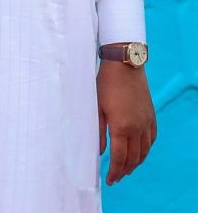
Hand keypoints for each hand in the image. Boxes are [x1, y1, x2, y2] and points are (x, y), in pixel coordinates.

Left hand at [97, 58, 156, 185]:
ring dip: (136, 162)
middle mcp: (137, 128)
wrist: (125, 65)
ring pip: (144, 151)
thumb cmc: (106, 83)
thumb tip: (100, 151)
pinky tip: (139, 151)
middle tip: (116, 177)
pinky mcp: (151, 117)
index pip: (120, 158)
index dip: (115, 171)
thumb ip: (97, 131)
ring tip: (126, 168)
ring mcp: (146, 123)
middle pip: (133, 158)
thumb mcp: (96, 106)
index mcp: (122, 127)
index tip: (110, 180)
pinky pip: (151, 140)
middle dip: (124, 170)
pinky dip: (145, 150)